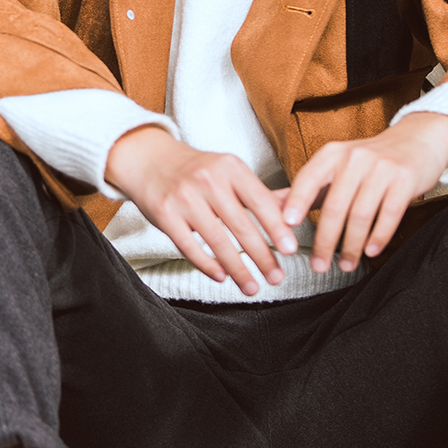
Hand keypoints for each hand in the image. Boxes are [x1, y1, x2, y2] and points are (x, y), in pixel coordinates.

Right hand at [104, 126, 297, 296]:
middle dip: (262, 256)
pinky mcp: (164, 214)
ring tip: (252, 287)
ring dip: (238, 269)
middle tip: (277, 278)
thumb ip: (260, 194)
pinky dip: (207, 264)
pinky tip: (221, 277)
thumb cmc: (197, 170)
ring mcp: (184, 198)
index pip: (260, 201)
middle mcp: (207, 180)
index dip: (277, 228)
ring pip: (217, 241)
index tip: (290, 250)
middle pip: (241, 226)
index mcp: (229, 167)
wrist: (149, 160)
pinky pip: (189, 246)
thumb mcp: (229, 171)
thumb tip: (298, 211)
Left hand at [281, 112, 447, 272]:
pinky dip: (378, 236)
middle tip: (318, 265)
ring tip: (344, 265)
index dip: (296, 202)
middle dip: (324, 240)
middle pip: (334, 205)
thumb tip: (268, 205)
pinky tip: (370, 252)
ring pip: (360, 214)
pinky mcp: (405, 180)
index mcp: (332, 154)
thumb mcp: (335, 167)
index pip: (308, 179)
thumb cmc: (369, 160)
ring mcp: (381, 168)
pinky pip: (389, 214)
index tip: (287, 225)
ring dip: (350, 245)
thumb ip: (305, 188)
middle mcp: (354, 158)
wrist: (417, 141)